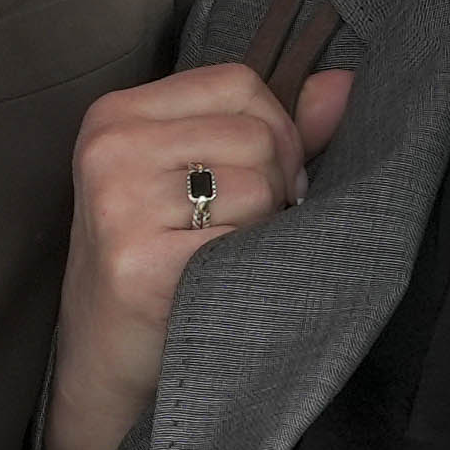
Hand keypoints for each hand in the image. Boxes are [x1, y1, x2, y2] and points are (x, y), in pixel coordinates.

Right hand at [41, 57, 355, 449]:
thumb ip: (271, 129)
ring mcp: (119, 205)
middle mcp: (108, 150)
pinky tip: (216, 285)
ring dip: (265, 230)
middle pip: (258, 134)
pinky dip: (250, 265)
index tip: (253, 181)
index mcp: (114, 115)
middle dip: (273, 186)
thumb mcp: (195, 178)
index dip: (273, 130)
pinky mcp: (140, 263)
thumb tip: (344, 86)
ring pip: (260, 184)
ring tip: (223, 261)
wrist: (105, 367)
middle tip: (233, 233)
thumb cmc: (156, 266)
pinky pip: (247, 239)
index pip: (239, 82)